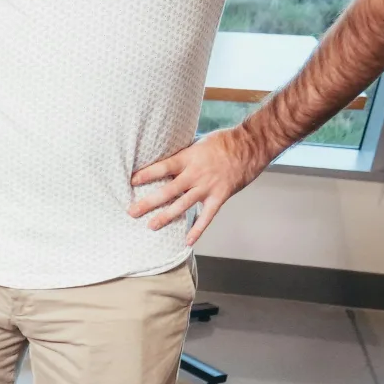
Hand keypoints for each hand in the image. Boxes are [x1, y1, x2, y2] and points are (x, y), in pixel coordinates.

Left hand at [128, 127, 269, 245]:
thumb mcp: (199, 143)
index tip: (131, 182)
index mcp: (188, 158)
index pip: (163, 167)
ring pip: (183, 204)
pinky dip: (198, 229)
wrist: (252, 144)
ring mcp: (208, 187)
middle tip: (132, 212)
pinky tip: (188, 241)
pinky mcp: (220, 196)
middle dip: (148, 202)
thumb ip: (184, 156)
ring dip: (166, 216)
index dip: (147, 174)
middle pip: (168, 190)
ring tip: (151, 226)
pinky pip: (207, 216)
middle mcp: (195, 174)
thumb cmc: (225, 141)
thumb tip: (166, 162)